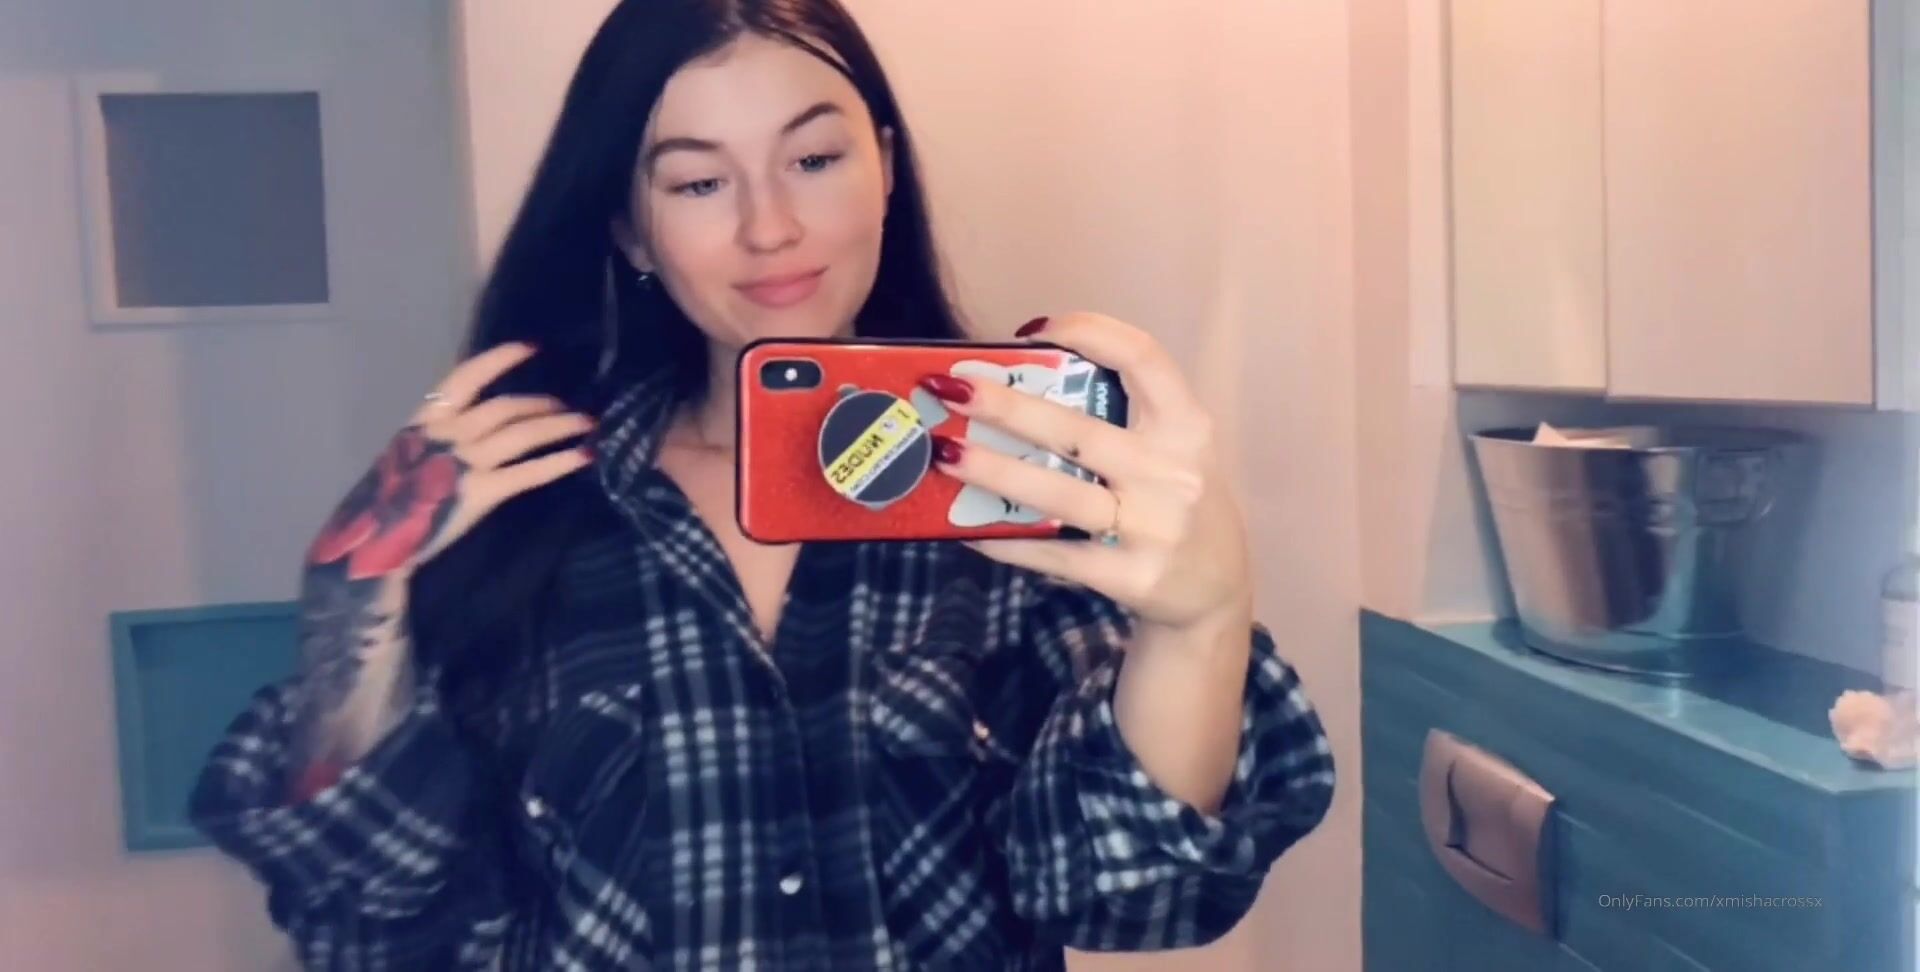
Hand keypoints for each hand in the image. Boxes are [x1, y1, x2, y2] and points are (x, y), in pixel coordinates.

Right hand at [305, 342, 594, 581]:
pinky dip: (559, 462)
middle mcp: (446, 434)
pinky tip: (584, 457)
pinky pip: (528, 472)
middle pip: (504, 408)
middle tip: (566, 407)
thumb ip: (438, 434)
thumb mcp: (407, 453)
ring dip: (558, 425)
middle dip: (541, 405)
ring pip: (521, 434)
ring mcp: (464, 463)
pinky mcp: (481, 494)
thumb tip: (474, 419)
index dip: (500, 360)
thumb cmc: (390, 501)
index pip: (465, 378)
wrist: (374, 545)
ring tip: (586, 424)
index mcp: (425, 420)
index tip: (531, 348)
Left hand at [921, 313, 1250, 634]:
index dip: (1090, 332)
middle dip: (1008, 408)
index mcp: (1185, 426)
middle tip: (952, 391)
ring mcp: (1151, 528)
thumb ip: (1121, 417)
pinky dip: (1005, 540)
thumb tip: (1020, 384)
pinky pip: (1054, 555)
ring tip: (944, 455)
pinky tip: (964, 527)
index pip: (1143, 357)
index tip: (1034, 330)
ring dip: (995, 472)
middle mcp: (1172, 472)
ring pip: (1059, 493)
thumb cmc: (1177, 503)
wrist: (1216, 591)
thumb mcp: (1174, 450)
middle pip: (1079, 431)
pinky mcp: (1129, 577)